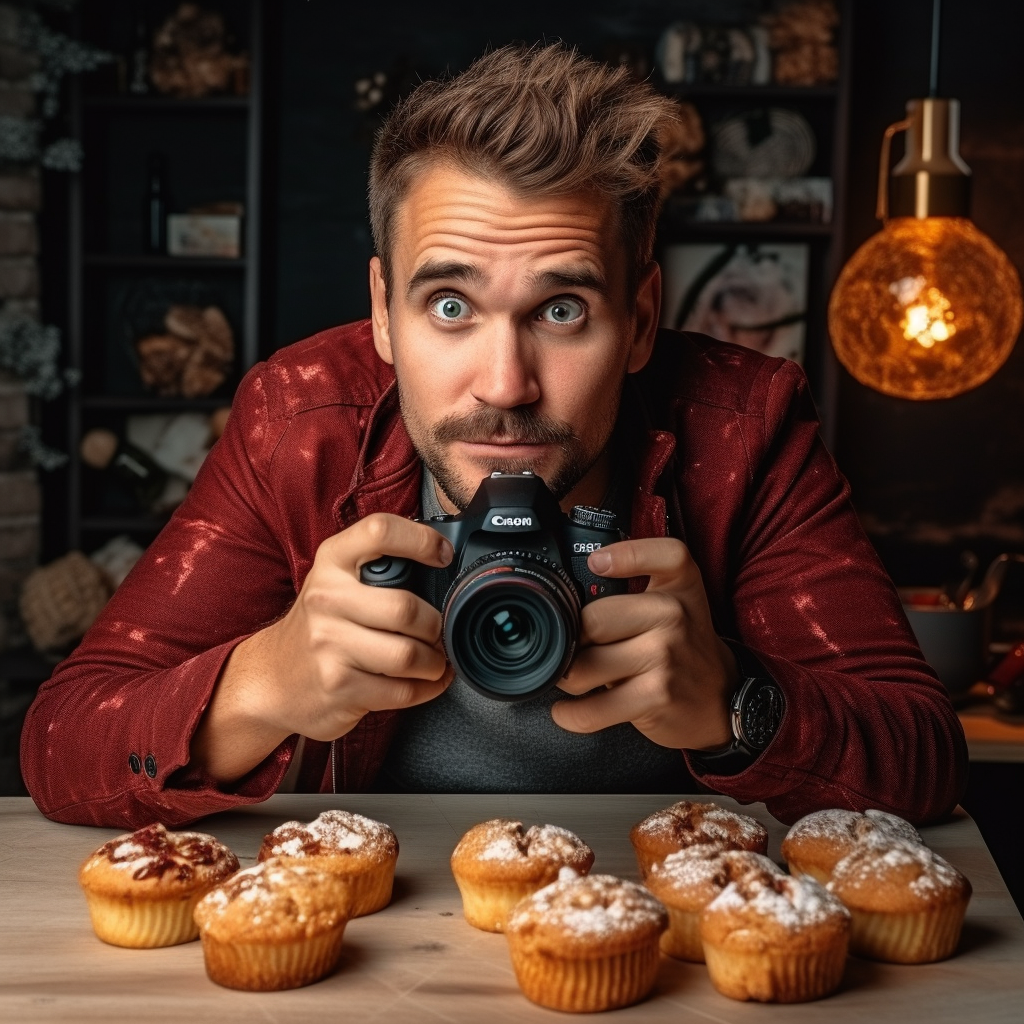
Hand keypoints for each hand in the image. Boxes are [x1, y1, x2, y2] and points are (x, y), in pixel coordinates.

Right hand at [192, 514, 454, 780]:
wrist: (271, 679)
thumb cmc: (319, 625)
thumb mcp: (336, 581)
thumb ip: (379, 567)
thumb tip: (444, 562)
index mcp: (331, 561)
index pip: (380, 531)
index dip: (421, 539)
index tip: (443, 555)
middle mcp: (327, 599)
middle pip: (405, 609)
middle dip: (435, 625)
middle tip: (438, 631)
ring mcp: (329, 645)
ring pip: (408, 655)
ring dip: (434, 662)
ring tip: (433, 660)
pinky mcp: (339, 687)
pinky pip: (401, 691)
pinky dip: (426, 689)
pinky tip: (424, 682)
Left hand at [551, 538, 737, 750]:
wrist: (721, 697)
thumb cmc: (684, 644)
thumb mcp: (676, 599)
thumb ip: (633, 585)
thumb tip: (568, 600)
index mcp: (679, 585)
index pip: (665, 555)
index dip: (627, 555)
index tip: (596, 563)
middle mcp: (674, 616)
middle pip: (593, 619)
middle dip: (571, 639)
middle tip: (574, 647)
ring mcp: (665, 658)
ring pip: (584, 666)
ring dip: (568, 678)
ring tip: (574, 678)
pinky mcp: (656, 697)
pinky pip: (593, 708)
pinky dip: (570, 714)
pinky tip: (567, 710)